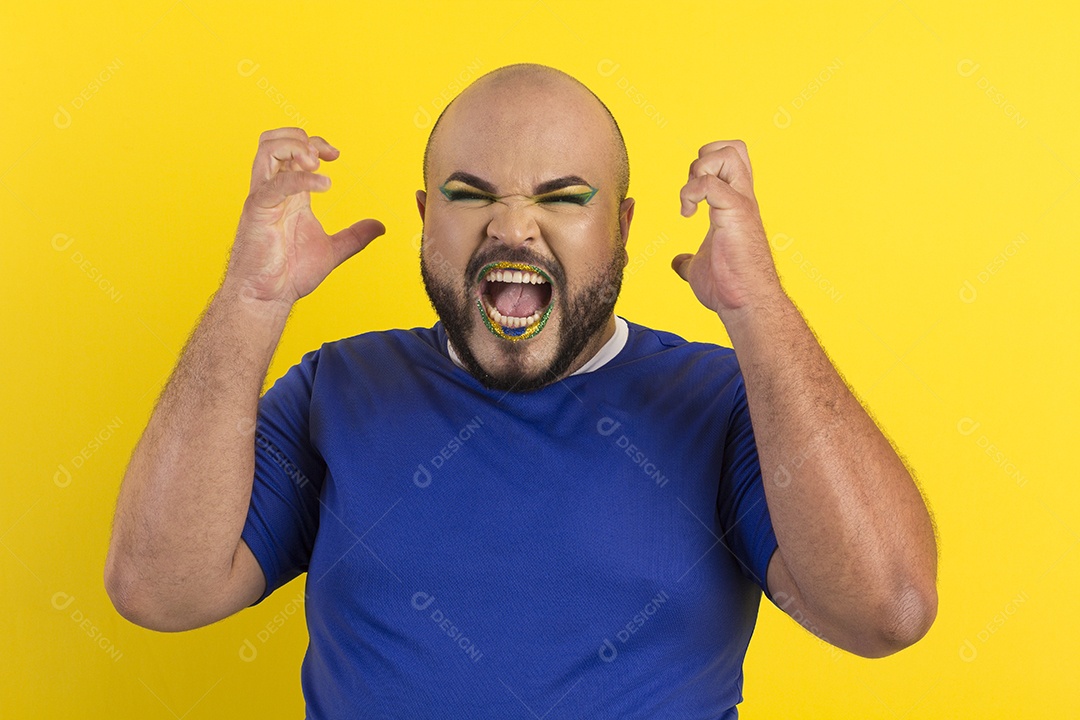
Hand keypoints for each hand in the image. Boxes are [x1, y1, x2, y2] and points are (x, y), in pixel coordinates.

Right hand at [223, 127, 385, 306]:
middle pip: (275, 141)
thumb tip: (379, 227)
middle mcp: (274, 190)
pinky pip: (277, 183)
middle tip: (326, 156)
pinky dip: (302, 179)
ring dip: (296, 147)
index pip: (294, 151)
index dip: (316, 144)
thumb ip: (356, 236)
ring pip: (267, 150)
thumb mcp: (333, 250)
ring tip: (317, 163)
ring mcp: (263, 198)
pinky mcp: (258, 210)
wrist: (268, 297)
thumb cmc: (290, 274)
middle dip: (302, 138)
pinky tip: (325, 186)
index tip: (336, 155)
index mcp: (289, 194)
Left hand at [671, 140, 781, 317]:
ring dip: (699, 170)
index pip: (730, 161)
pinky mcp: (736, 214)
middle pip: (734, 148)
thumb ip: (689, 260)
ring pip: (728, 154)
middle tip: (692, 191)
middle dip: (704, 159)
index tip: (689, 198)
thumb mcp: (699, 269)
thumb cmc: (729, 289)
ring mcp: (741, 204)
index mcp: (735, 205)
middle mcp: (742, 199)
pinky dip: (692, 192)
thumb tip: (678, 262)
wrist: (747, 305)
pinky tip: (687, 214)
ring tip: (691, 201)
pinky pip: (711, 183)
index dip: (705, 166)